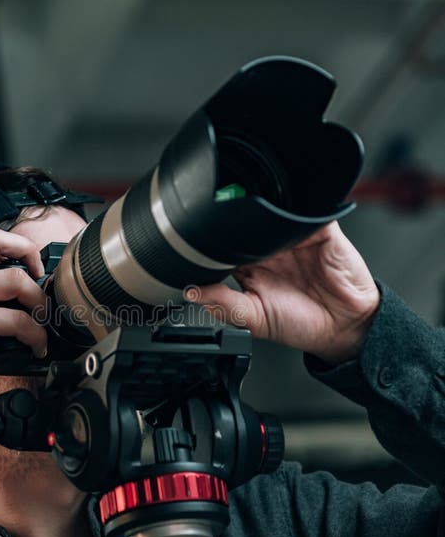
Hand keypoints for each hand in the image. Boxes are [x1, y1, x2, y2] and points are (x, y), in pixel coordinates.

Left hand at [190, 222, 379, 363]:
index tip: (200, 238)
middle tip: (226, 223)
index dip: (212, 240)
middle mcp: (269, 248)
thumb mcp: (254, 319)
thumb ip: (223, 305)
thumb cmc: (301, 323)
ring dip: (264, 210)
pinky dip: (297, 209)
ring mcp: (294, 237)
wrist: (345, 327)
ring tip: (257, 220)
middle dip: (235, 220)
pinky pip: (306, 210)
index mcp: (249, 265)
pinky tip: (287, 220)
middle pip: (244, 222)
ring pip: (272, 210)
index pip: (223, 243)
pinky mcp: (320, 230)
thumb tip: (192, 292)